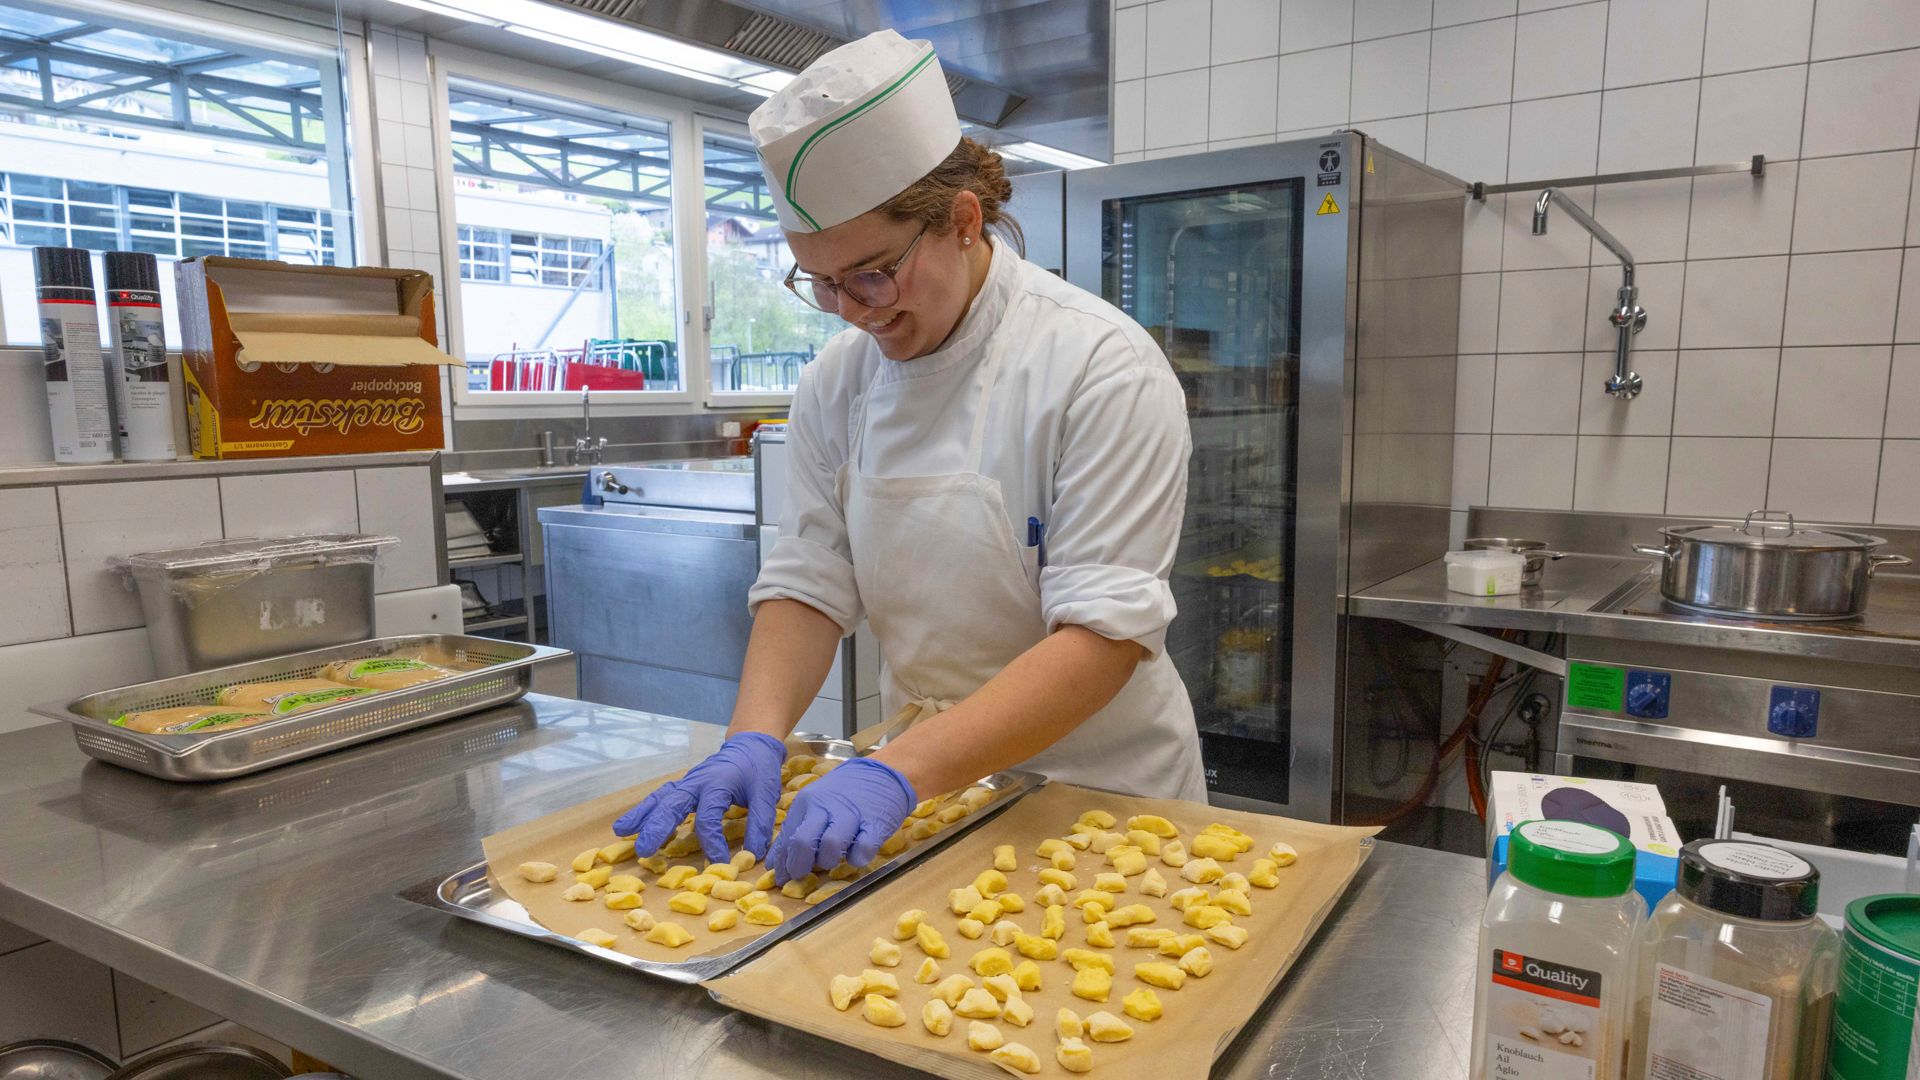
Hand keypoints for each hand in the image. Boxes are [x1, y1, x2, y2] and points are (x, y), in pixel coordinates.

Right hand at [613, 732, 785, 863]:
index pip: (709, 817)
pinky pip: (660, 797)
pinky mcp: (682, 786)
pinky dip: (644, 810)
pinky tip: (628, 824)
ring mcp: (687, 783)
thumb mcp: (766, 795)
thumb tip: (753, 855)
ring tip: (621, 832)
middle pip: (672, 804)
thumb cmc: (758, 770)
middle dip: (657, 827)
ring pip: (659, 799)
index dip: (712, 842)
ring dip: (641, 816)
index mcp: (718, 783)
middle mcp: (696, 782)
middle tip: (643, 850)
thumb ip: (760, 824)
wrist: (750, 745)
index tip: (718, 864)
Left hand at [767, 757, 916, 884]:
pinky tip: (857, 854)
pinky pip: (862, 850)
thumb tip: (774, 865)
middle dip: (800, 866)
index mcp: (807, 803)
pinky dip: (857, 858)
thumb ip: (795, 832)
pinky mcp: (875, 825)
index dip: (783, 864)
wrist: (880, 774)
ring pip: (830, 847)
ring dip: (829, 861)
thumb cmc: (842, 795)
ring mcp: (851, 816)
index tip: (784, 878)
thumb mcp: (815, 806)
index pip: (788, 839)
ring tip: (833, 859)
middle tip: (804, 875)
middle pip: (803, 842)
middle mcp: (826, 808)